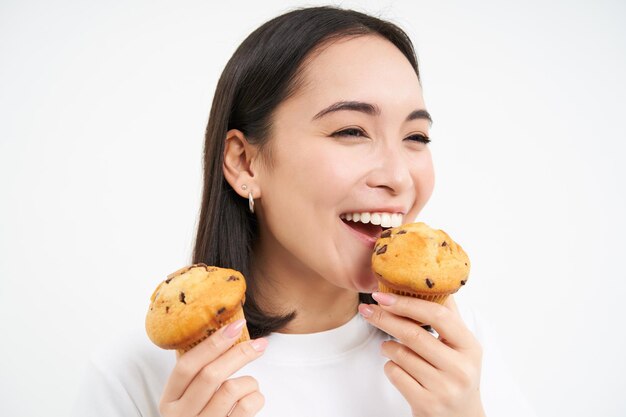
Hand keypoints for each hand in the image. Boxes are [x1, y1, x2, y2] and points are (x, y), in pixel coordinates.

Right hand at [159, 319, 267, 416]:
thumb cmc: (202, 413)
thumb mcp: (190, 395)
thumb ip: (200, 371)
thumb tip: (229, 331)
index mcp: (170, 400)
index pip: (186, 365)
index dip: (212, 343)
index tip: (235, 326)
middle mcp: (181, 415)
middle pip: (211, 375)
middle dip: (239, 354)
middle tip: (259, 344)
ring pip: (231, 390)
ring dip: (249, 381)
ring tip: (251, 384)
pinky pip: (246, 407)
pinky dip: (256, 397)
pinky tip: (253, 397)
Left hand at [359, 294, 484, 416]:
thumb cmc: (456, 377)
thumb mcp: (461, 347)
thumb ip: (448, 316)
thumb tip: (434, 282)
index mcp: (470, 346)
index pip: (438, 315)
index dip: (407, 303)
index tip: (383, 295)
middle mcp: (460, 368)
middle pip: (413, 334)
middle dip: (385, 319)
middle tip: (368, 310)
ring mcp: (444, 388)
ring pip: (400, 354)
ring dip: (387, 346)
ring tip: (390, 347)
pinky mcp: (426, 404)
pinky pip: (395, 374)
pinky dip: (390, 367)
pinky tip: (398, 367)